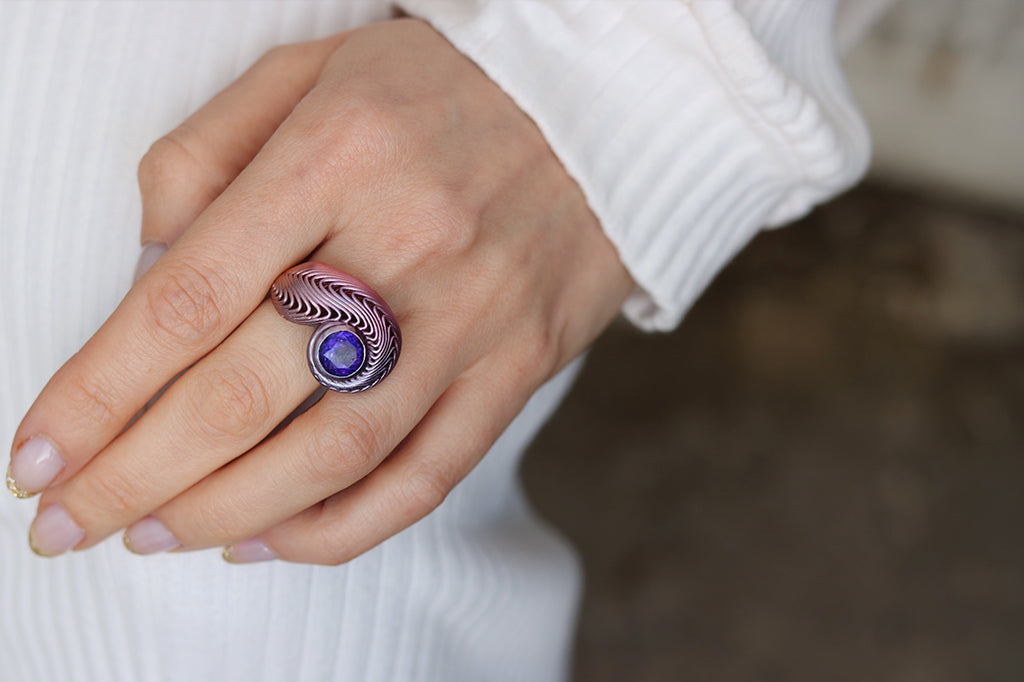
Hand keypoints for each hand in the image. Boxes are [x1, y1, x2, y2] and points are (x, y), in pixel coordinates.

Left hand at [8, 19, 631, 563]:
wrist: (601, 115)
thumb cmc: (442, 89)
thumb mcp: (313, 72)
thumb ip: (209, 153)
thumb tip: (149, 266)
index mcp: (338, 154)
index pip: (192, 295)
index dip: (100, 389)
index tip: (40, 453)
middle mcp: (407, 243)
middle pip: (249, 390)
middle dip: (139, 474)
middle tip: (69, 522)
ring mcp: (472, 317)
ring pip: (336, 452)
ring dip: (227, 513)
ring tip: (154, 536)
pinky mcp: (517, 368)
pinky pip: (426, 473)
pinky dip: (340, 526)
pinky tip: (272, 538)